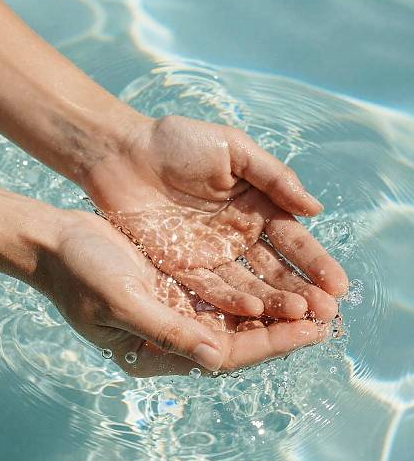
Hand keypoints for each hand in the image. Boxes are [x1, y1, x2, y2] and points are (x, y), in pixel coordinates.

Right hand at [32, 210, 323, 376]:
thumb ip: (166, 331)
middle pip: (237, 337)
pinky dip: (246, 288)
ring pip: (233, 315)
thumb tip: (217, 358)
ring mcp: (172, 309)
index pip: (226, 353)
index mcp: (156, 350)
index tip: (311, 330)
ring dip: (270, 307)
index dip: (270, 343)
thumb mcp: (120, 301)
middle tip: (325, 314)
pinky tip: (271, 277)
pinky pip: (218, 292)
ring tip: (310, 296)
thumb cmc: (79, 274)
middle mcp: (170, 334)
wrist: (56, 244)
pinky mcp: (173, 285)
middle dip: (281, 328)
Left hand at [84, 115, 348, 322]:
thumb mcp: (233, 149)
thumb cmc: (177, 141)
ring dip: (273, 301)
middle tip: (326, 313)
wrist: (122, 152)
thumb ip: (273, 177)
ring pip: (247, 283)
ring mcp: (210, 253)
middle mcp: (236, 235)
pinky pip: (209, 287)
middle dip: (300, 289)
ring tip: (299, 318)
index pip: (291, 239)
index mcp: (254, 206)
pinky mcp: (180, 265)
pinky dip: (231, 300)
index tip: (338, 285)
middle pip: (273, 268)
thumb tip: (315, 209)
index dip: (314, 261)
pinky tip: (254, 311)